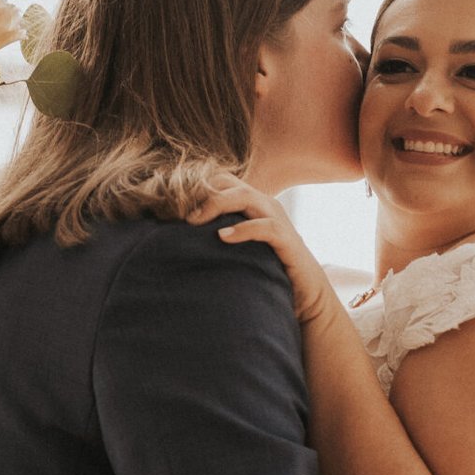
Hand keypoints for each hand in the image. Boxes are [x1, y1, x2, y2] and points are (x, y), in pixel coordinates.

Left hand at [187, 172, 335, 326]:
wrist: (306, 294)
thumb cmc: (266, 269)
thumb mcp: (238, 247)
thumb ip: (217, 235)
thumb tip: (178, 239)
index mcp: (250, 203)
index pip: (220, 180)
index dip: (195, 186)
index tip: (169, 202)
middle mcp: (264, 205)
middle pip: (228, 183)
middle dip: (200, 192)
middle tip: (175, 211)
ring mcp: (277, 219)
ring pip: (245, 197)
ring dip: (216, 204)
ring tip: (193, 220)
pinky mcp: (288, 240)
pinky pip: (265, 227)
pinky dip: (243, 229)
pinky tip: (223, 237)